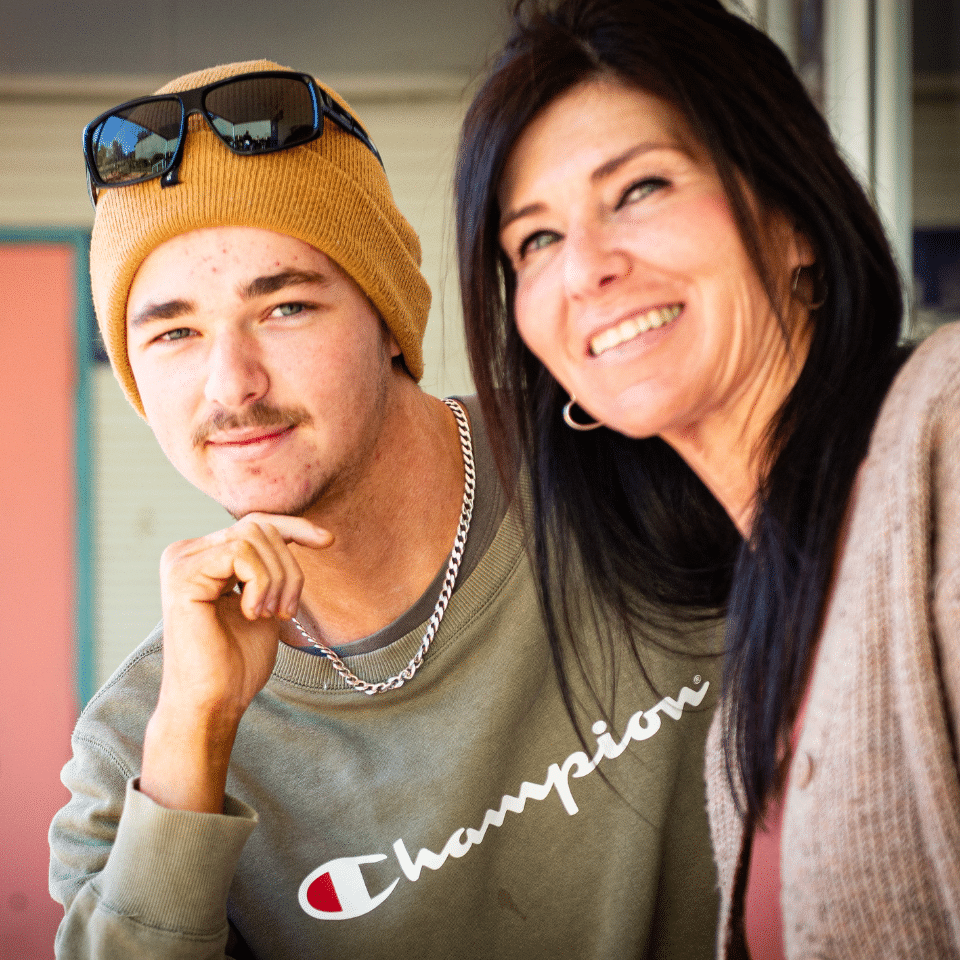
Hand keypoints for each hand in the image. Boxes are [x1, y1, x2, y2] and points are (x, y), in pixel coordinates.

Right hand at [140, 514, 331, 812]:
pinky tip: (251, 614)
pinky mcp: (182, 575)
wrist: (214, 702)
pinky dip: (260, 584)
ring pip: (253, 537)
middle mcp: (186, 552)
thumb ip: (270, 567)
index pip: (255, 523)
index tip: (328, 541)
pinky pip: (240, 554)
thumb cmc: (237, 661)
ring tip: (270, 615)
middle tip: (286, 612)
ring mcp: (180, 561)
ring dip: (277, 580)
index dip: (295, 527)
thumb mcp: (265, 600)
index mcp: (203, 556)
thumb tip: (298, 530)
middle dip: (288, 568)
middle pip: (259, 528)